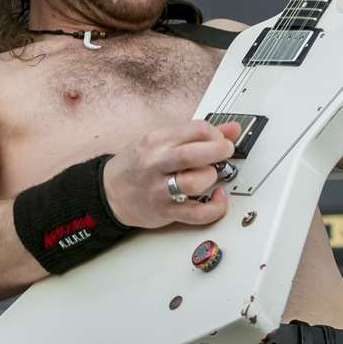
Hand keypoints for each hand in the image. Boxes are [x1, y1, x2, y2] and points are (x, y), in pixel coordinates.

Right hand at [102, 120, 240, 228]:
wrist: (110, 192)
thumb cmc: (138, 164)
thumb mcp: (161, 140)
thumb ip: (197, 135)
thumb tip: (232, 129)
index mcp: (156, 141)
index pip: (195, 129)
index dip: (216, 133)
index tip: (220, 139)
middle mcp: (156, 164)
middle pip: (193, 154)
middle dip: (219, 151)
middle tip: (225, 152)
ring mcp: (160, 190)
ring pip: (194, 183)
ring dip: (211, 177)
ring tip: (211, 175)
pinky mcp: (166, 212)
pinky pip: (197, 214)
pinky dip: (215, 207)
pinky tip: (217, 197)